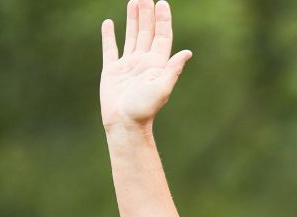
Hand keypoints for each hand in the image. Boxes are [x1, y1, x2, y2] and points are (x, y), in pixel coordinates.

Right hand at [100, 0, 190, 131]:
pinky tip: (109, 23)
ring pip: (131, 36)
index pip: (162, 37)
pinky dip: (109, 36)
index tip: (161, 2)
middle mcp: (143, 63)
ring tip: (133, 2)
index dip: (163, 20)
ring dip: (133, 20)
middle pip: (147, 32)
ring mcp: (127, 66)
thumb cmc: (144, 109)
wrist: (125, 124)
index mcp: (156, 65)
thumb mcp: (162, 88)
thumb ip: (173, 69)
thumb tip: (187, 53)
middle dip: (147, 14)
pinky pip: (110, 49)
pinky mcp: (112, 71)